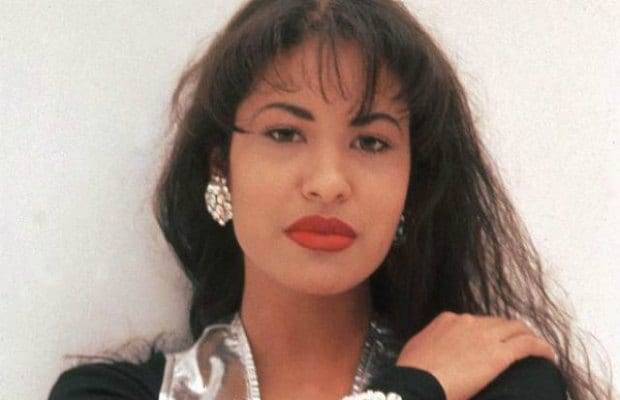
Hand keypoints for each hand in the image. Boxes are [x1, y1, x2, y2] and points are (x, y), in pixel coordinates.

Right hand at [396, 312, 556, 399]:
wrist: (418, 382)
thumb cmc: (413, 374)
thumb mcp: (417, 351)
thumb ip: (431, 347)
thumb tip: (436, 357)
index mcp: (447, 321)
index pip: (474, 322)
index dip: (486, 332)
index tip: (489, 344)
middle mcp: (468, 322)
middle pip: (497, 322)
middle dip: (508, 333)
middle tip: (515, 347)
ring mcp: (484, 335)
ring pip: (516, 329)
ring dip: (526, 338)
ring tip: (535, 350)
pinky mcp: (499, 353)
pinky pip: (528, 345)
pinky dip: (540, 348)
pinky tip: (547, 356)